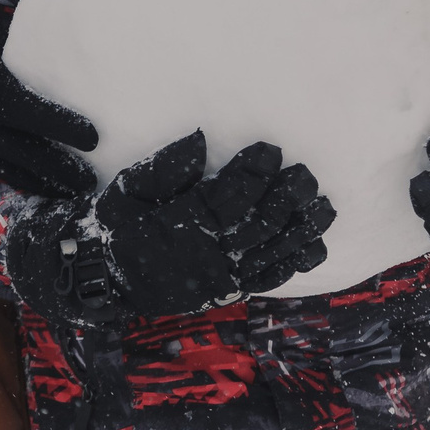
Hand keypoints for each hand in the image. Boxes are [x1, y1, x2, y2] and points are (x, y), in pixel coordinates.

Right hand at [0, 6, 98, 197]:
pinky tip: (45, 189)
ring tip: (76, 192)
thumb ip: (32, 48)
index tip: (95, 138)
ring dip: (49, 185)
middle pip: (35, 156)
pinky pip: (1, 173)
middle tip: (93, 180)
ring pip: (19, 173)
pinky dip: (25, 183)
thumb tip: (73, 42)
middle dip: (66, 172)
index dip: (70, 131)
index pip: (42, 118)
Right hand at [7, 132, 335, 325]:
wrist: (105, 279)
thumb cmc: (116, 226)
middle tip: (306, 173)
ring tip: (323, 206)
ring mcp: (222, 275)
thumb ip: (167, 166)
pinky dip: (293, 262)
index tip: (271, 149)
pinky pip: (268, 279)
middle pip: (261, 222)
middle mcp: (210, 253)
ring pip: (272, 252)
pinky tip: (312, 245)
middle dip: (288, 196)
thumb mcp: (128, 188)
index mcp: (186, 223)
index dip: (256, 171)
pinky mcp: (228, 290)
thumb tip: (202, 139)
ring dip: (302, 228)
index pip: (232, 194)